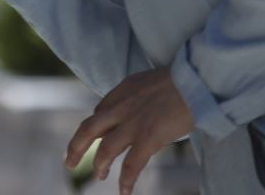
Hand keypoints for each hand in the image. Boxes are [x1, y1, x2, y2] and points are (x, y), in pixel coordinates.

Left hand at [65, 69, 194, 194]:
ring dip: (100, 165)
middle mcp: (120, 107)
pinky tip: (123, 192)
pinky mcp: (148, 138)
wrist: (196, 81)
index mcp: (121, 92)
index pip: (99, 113)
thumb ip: (137, 97)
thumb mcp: (149, 83)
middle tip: (69, 162)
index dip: (95, 129)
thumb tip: (138, 112)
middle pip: (88, 129)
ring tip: (99, 175)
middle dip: (76, 147)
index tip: (95, 139)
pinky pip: (132, 164)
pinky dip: (126, 180)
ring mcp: (132, 124)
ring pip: (105, 149)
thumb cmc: (182, 81)